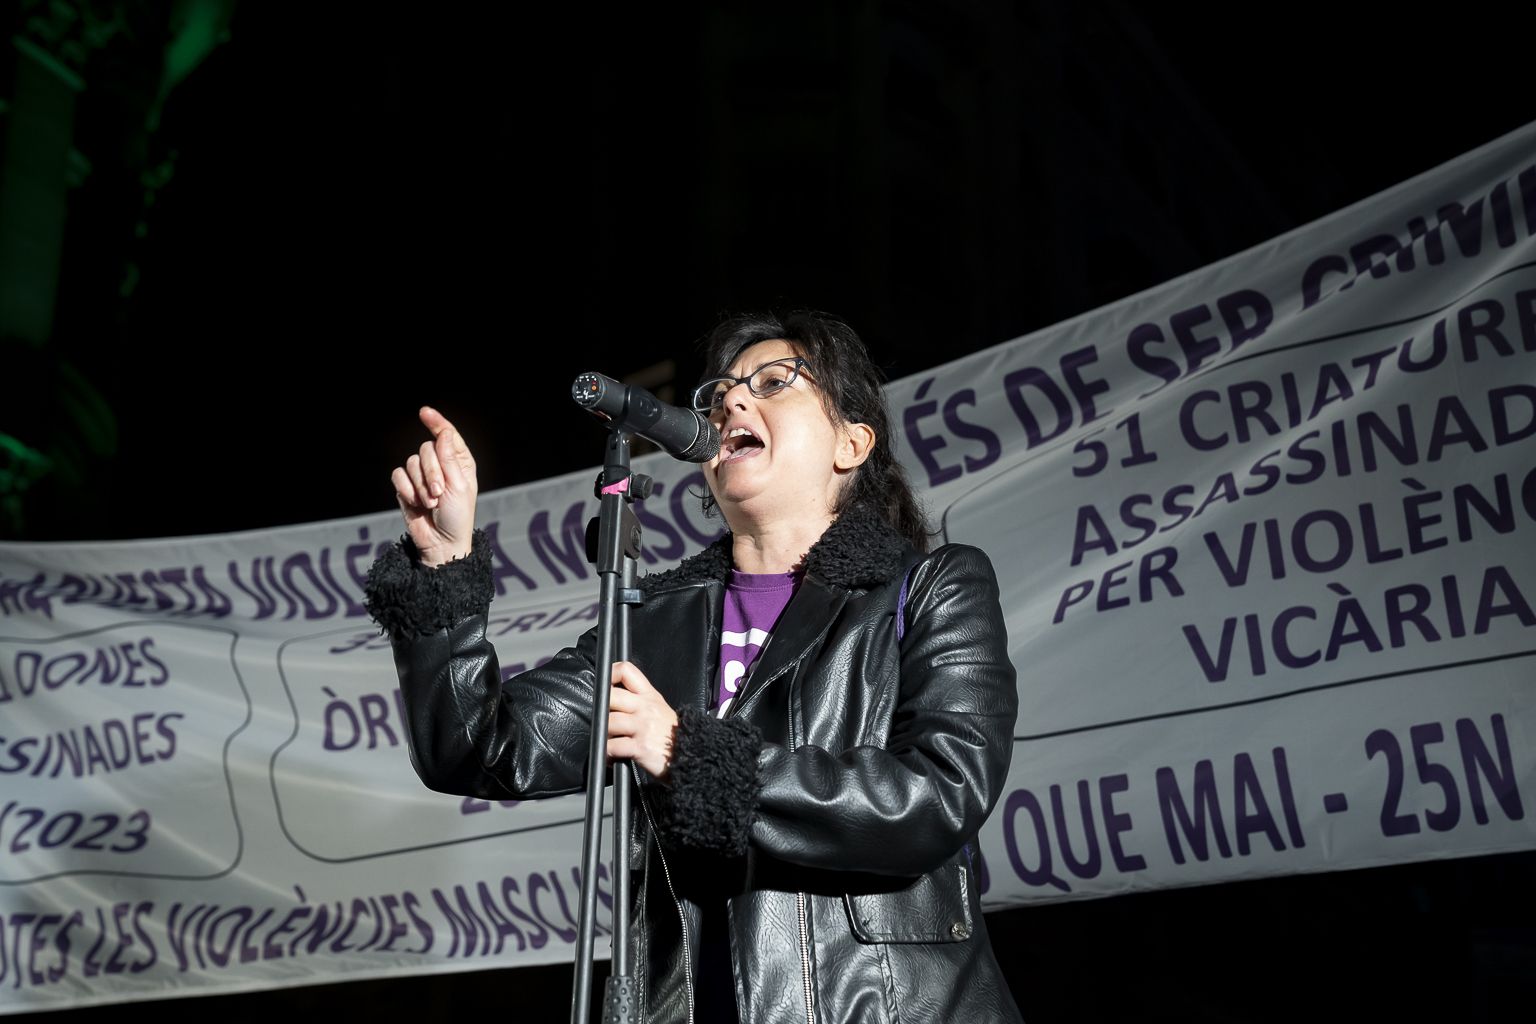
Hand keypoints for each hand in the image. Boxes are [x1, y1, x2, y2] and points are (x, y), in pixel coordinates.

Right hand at [390, 406, 478, 565]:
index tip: (424, 412)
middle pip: (426, 449)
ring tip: (430, 503)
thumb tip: (444, 432)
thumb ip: (449, 459)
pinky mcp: (407, 486)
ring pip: (411, 463)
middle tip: (438, 493)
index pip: (447, 435)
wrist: (441, 542)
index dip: (436, 422)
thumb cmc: (457, 516)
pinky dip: (406, 489)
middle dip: (431, 472)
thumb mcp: (458, 486)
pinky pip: (398, 475)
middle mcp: (441, 465)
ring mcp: (422, 475)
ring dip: (420, 485)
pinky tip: (415, 503)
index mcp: (460, 462)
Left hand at [607, 661, 678, 780]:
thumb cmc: (674, 735)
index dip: (611, 674)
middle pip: (611, 696)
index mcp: (649, 696)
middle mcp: (646, 707)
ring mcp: (643, 726)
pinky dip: (608, 753)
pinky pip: (613, 746)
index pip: (627, 671)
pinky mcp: (640, 747)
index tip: (603, 684)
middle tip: (603, 718)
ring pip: (609, 722)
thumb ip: (640, 701)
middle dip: (601, 708)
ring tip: (609, 740)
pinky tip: (611, 756)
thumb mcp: (661, 708)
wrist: (693, 755)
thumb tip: (614, 699)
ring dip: (603, 734)